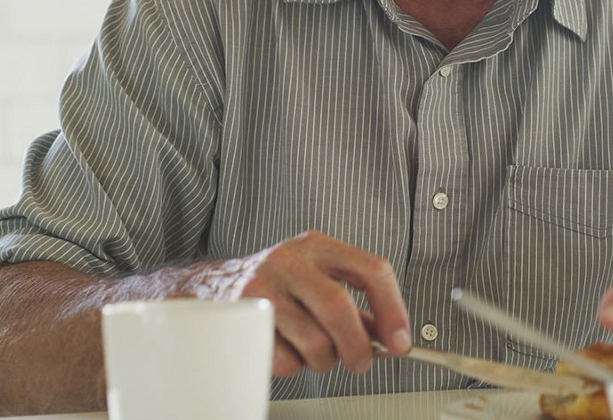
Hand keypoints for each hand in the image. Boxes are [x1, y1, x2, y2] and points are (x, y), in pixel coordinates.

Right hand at [229, 230, 411, 376]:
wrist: (211, 287)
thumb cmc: (276, 284)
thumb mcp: (317, 278)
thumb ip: (355, 304)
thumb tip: (390, 338)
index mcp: (318, 245)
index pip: (371, 270)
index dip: (393, 309)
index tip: (400, 341)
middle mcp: (290, 260)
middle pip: (340, 307)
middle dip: (359, 346)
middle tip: (362, 362)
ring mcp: (263, 288)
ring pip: (315, 341)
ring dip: (324, 361)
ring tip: (316, 354)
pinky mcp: (243, 319)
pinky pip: (286, 360)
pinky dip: (295, 367)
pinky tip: (287, 350)